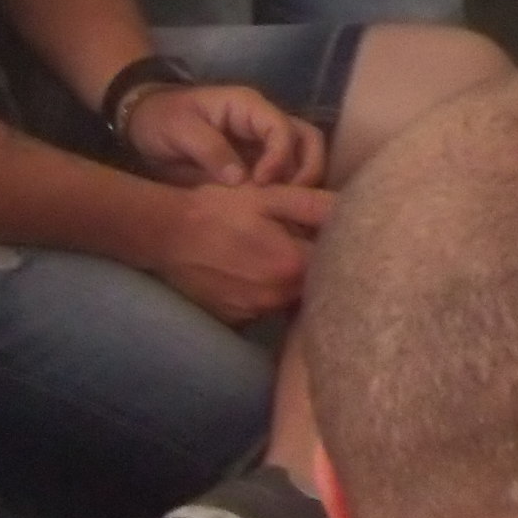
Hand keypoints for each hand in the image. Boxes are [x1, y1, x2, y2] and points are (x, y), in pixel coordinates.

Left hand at [121, 80, 328, 190]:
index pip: (282, 128)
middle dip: (307, 170)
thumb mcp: (179, 130)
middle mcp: (264, 121)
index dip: (280, 156)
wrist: (143, 123)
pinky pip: (285, 174)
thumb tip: (242, 180)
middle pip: (308, 139)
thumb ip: (211, 151)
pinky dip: (288, 191)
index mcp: (247, 106)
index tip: (262, 184)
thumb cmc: (161, 120)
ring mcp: (263, 142)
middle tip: (288, 200)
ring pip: (304, 157)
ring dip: (302, 182)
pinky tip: (275, 212)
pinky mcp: (257, 162)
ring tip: (283, 208)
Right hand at [145, 181, 332, 324]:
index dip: (340, 247)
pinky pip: (264, 308)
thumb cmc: (220, 209)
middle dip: (317, 266)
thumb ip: (313, 205)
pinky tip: (256, 272)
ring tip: (278, 257)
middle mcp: (277, 296)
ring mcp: (254, 312)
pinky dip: (268, 293)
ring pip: (290, 298)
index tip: (338, 235)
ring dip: (291, 282)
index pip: (335, 261)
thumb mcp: (270, 197)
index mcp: (292, 264)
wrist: (167, 234)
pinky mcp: (235, 320)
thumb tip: (351, 208)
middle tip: (307, 244)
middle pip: (314, 284)